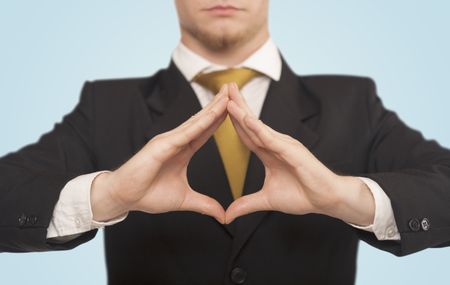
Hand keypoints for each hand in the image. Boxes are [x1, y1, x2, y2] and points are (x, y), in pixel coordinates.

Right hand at [91, 85, 229, 223]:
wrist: (124, 197)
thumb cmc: (148, 195)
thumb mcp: (184, 200)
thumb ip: (204, 204)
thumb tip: (222, 215)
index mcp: (183, 150)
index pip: (206, 131)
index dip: (220, 120)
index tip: (235, 109)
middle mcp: (176, 141)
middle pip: (203, 121)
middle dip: (219, 106)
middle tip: (234, 91)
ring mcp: (168, 141)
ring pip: (195, 122)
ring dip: (212, 109)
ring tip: (227, 96)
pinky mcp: (160, 145)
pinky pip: (184, 133)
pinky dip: (199, 123)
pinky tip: (211, 115)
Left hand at [225, 83, 374, 224]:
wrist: (327, 200)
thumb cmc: (303, 195)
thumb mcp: (267, 200)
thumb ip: (246, 204)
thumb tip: (227, 215)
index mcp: (269, 152)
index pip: (247, 133)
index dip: (233, 120)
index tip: (219, 107)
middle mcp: (275, 144)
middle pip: (250, 123)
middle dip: (236, 105)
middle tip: (224, 87)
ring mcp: (284, 145)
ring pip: (258, 126)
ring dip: (242, 110)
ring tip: (229, 95)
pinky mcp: (291, 150)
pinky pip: (270, 137)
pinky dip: (256, 127)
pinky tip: (244, 118)